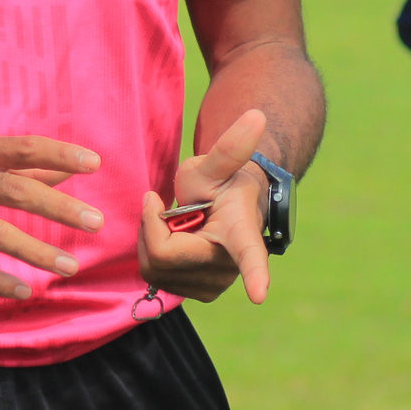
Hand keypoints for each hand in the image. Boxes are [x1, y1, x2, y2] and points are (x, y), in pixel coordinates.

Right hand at [0, 135, 104, 299]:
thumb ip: (16, 167)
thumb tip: (66, 173)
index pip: (23, 148)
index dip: (60, 154)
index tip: (94, 164)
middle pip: (17, 190)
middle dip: (59, 209)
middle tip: (96, 222)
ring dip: (37, 251)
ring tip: (69, 266)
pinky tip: (24, 290)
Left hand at [138, 109, 272, 305]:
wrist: (226, 206)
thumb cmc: (222, 183)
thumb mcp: (217, 164)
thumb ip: (231, 146)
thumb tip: (258, 114)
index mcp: (242, 234)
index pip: (250, 256)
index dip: (255, 275)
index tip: (259, 294)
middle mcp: (231, 268)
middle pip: (165, 254)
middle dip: (154, 225)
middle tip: (169, 205)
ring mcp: (214, 285)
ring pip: (154, 269)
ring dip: (151, 238)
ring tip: (176, 222)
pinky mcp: (198, 294)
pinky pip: (154, 277)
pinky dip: (151, 252)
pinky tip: (171, 238)